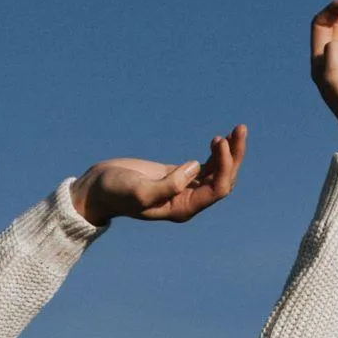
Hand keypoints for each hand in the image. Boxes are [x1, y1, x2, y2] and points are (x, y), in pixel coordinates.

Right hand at [71, 125, 246, 227]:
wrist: (98, 189)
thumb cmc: (115, 192)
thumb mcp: (139, 190)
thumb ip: (168, 185)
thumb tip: (194, 168)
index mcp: (182, 209)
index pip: (216, 190)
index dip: (224, 166)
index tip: (219, 141)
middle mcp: (188, 201)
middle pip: (223, 180)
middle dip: (234, 156)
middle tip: (239, 129)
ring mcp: (184, 188)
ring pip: (218, 172)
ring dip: (229, 151)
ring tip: (237, 129)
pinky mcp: (178, 175)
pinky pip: (205, 165)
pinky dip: (216, 153)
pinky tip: (220, 138)